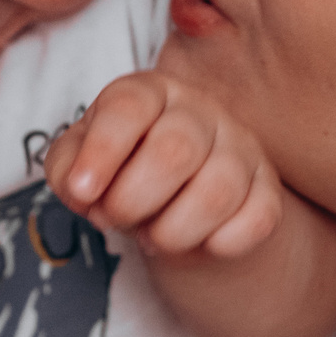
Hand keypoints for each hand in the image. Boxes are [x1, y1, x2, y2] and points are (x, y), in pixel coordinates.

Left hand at [42, 71, 284, 260]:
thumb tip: (81, 188)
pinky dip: (220, 244)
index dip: (102, 151)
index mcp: (148, 92)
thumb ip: (68, 169)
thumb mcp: (80, 165)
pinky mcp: (268, 187)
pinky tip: (201, 243)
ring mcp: (241, 146)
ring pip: (218, 192)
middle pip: (175, 150)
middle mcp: (200, 110)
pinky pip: (257, 220)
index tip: (84, 193)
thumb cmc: (121, 175)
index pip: (129, 105)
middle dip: (133, 201)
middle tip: (117, 220)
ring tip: (154, 237)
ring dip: (173, 232)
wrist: (178, 208)